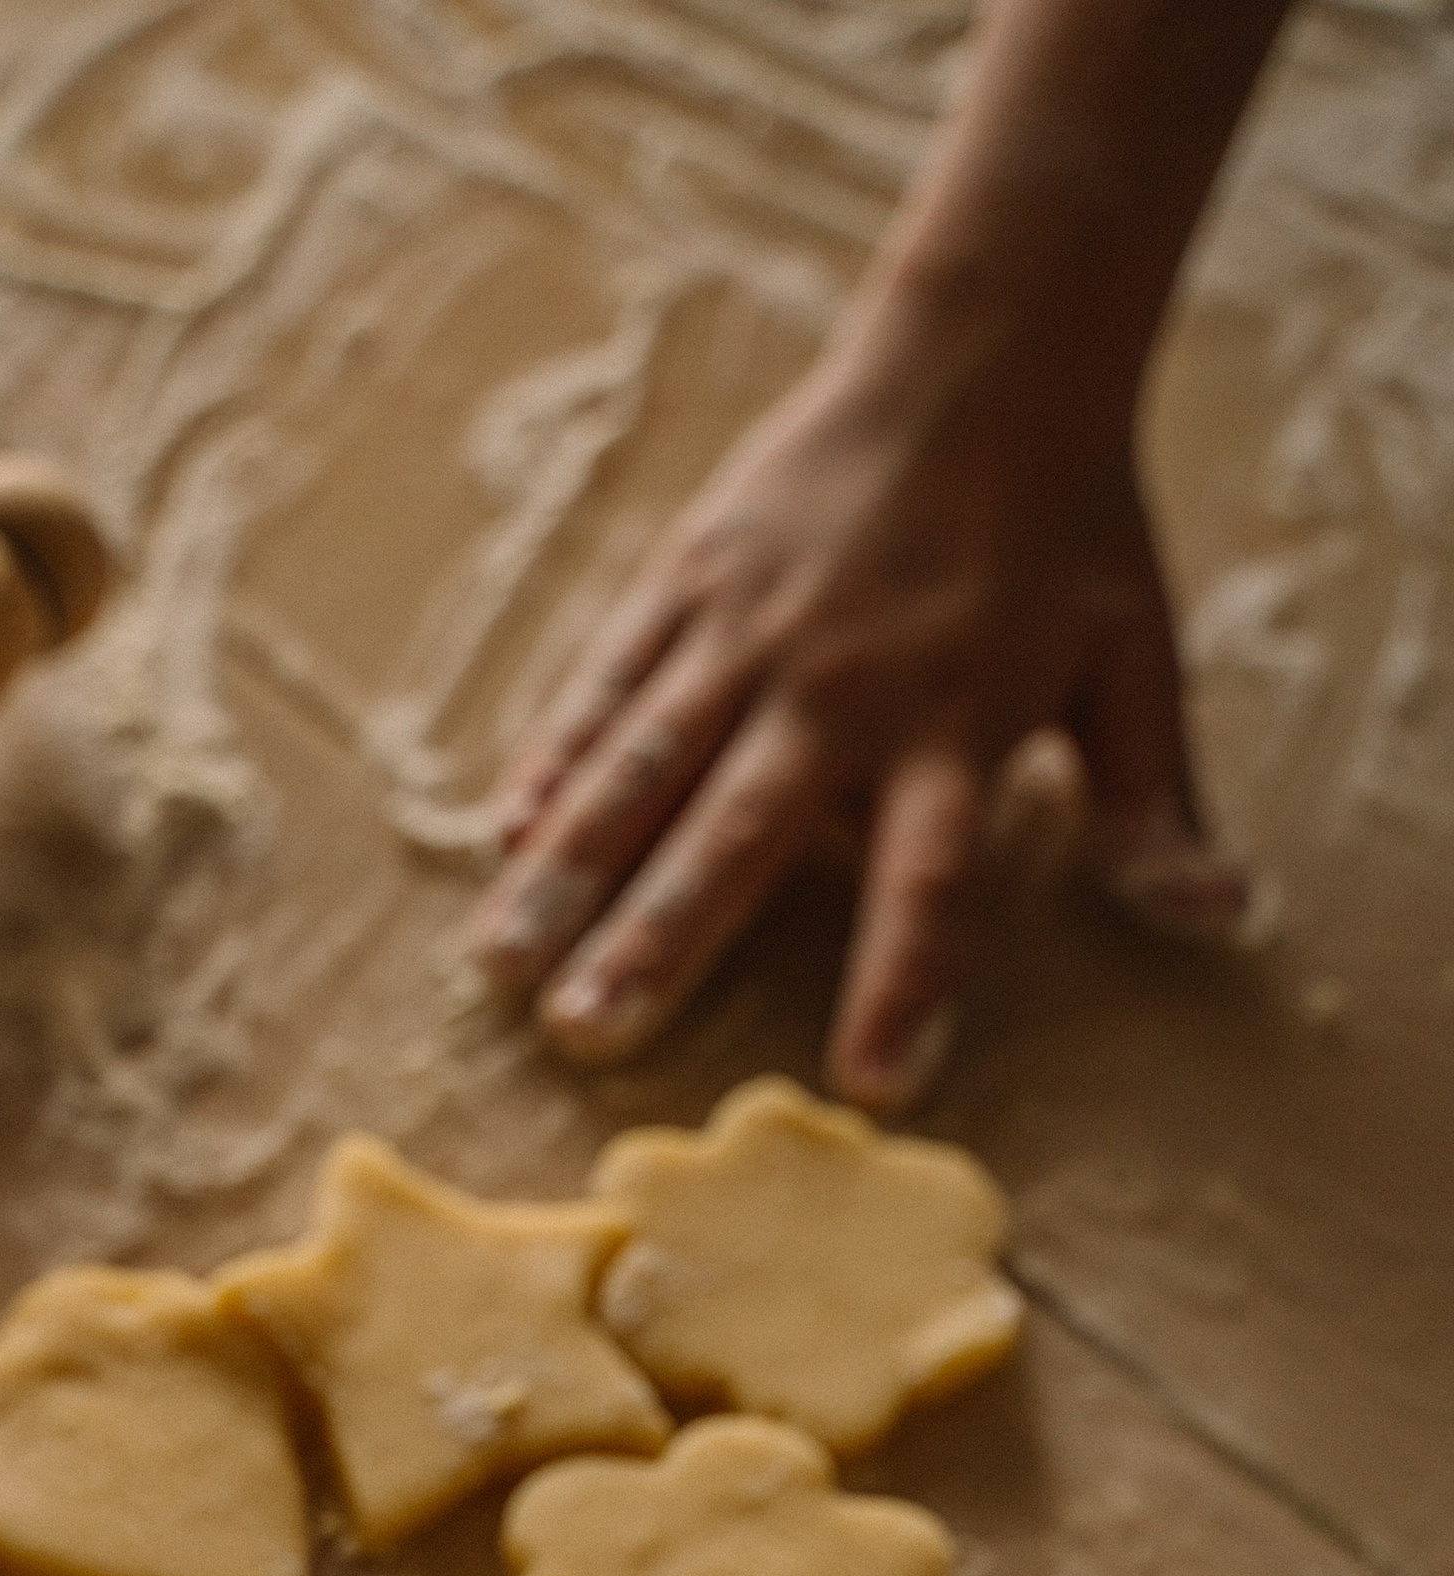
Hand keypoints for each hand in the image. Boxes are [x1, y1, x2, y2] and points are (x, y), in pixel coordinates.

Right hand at [469, 322, 1253, 1112]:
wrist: (993, 344)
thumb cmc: (1070, 526)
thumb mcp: (1139, 664)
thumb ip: (1158, 808)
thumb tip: (1223, 919)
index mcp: (956, 726)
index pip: (931, 881)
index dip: (906, 980)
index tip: (873, 1083)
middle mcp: (842, 690)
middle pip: (738, 835)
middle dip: (657, 940)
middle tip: (585, 1035)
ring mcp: (751, 631)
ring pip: (643, 765)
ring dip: (568, 870)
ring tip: (500, 961)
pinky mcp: (692, 577)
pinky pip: (612, 680)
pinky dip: (558, 755)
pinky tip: (507, 831)